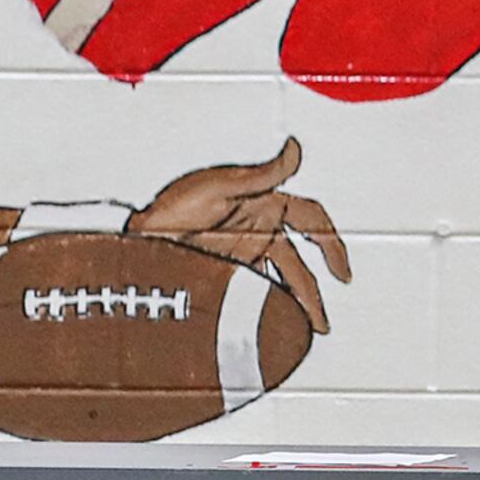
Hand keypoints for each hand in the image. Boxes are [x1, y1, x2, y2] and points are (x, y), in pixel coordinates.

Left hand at [129, 136, 352, 333]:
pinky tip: (274, 324)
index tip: (341, 271)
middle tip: (321, 321)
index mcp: (263, 202)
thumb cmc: (171, 207)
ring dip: (294, 304)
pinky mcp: (225, 273)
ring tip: (302, 330)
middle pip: (298, 263)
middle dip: (314, 291)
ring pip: (279, 281)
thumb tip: (294, 149)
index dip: (330, 242)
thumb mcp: (219, 185)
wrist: (139, 240)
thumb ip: (262, 174)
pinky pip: (255, 292)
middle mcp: (257, 227)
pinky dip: (268, 308)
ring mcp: (242, 252)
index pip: (311, 218)